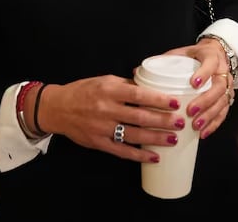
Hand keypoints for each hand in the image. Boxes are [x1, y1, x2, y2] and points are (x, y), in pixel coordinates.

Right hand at [37, 75, 185, 163]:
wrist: (57, 108)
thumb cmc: (82, 91)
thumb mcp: (103, 81)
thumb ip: (126, 84)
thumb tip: (150, 83)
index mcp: (109, 90)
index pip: (138, 95)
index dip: (158, 99)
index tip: (174, 102)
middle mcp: (106, 109)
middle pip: (139, 116)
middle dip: (162, 120)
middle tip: (180, 122)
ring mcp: (102, 128)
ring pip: (134, 135)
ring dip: (155, 138)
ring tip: (173, 139)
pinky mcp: (98, 143)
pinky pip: (121, 151)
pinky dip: (138, 156)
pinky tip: (154, 157)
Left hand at [160, 39, 232, 139]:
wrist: (216, 55)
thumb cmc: (195, 56)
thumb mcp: (181, 53)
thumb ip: (162, 61)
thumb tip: (135, 72)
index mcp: (212, 57)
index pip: (210, 64)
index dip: (204, 74)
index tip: (193, 83)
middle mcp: (223, 73)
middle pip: (218, 88)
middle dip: (205, 101)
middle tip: (190, 111)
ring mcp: (228, 87)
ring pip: (222, 103)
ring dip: (209, 116)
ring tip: (195, 126)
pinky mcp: (228, 99)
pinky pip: (223, 114)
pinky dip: (213, 125)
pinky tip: (203, 134)